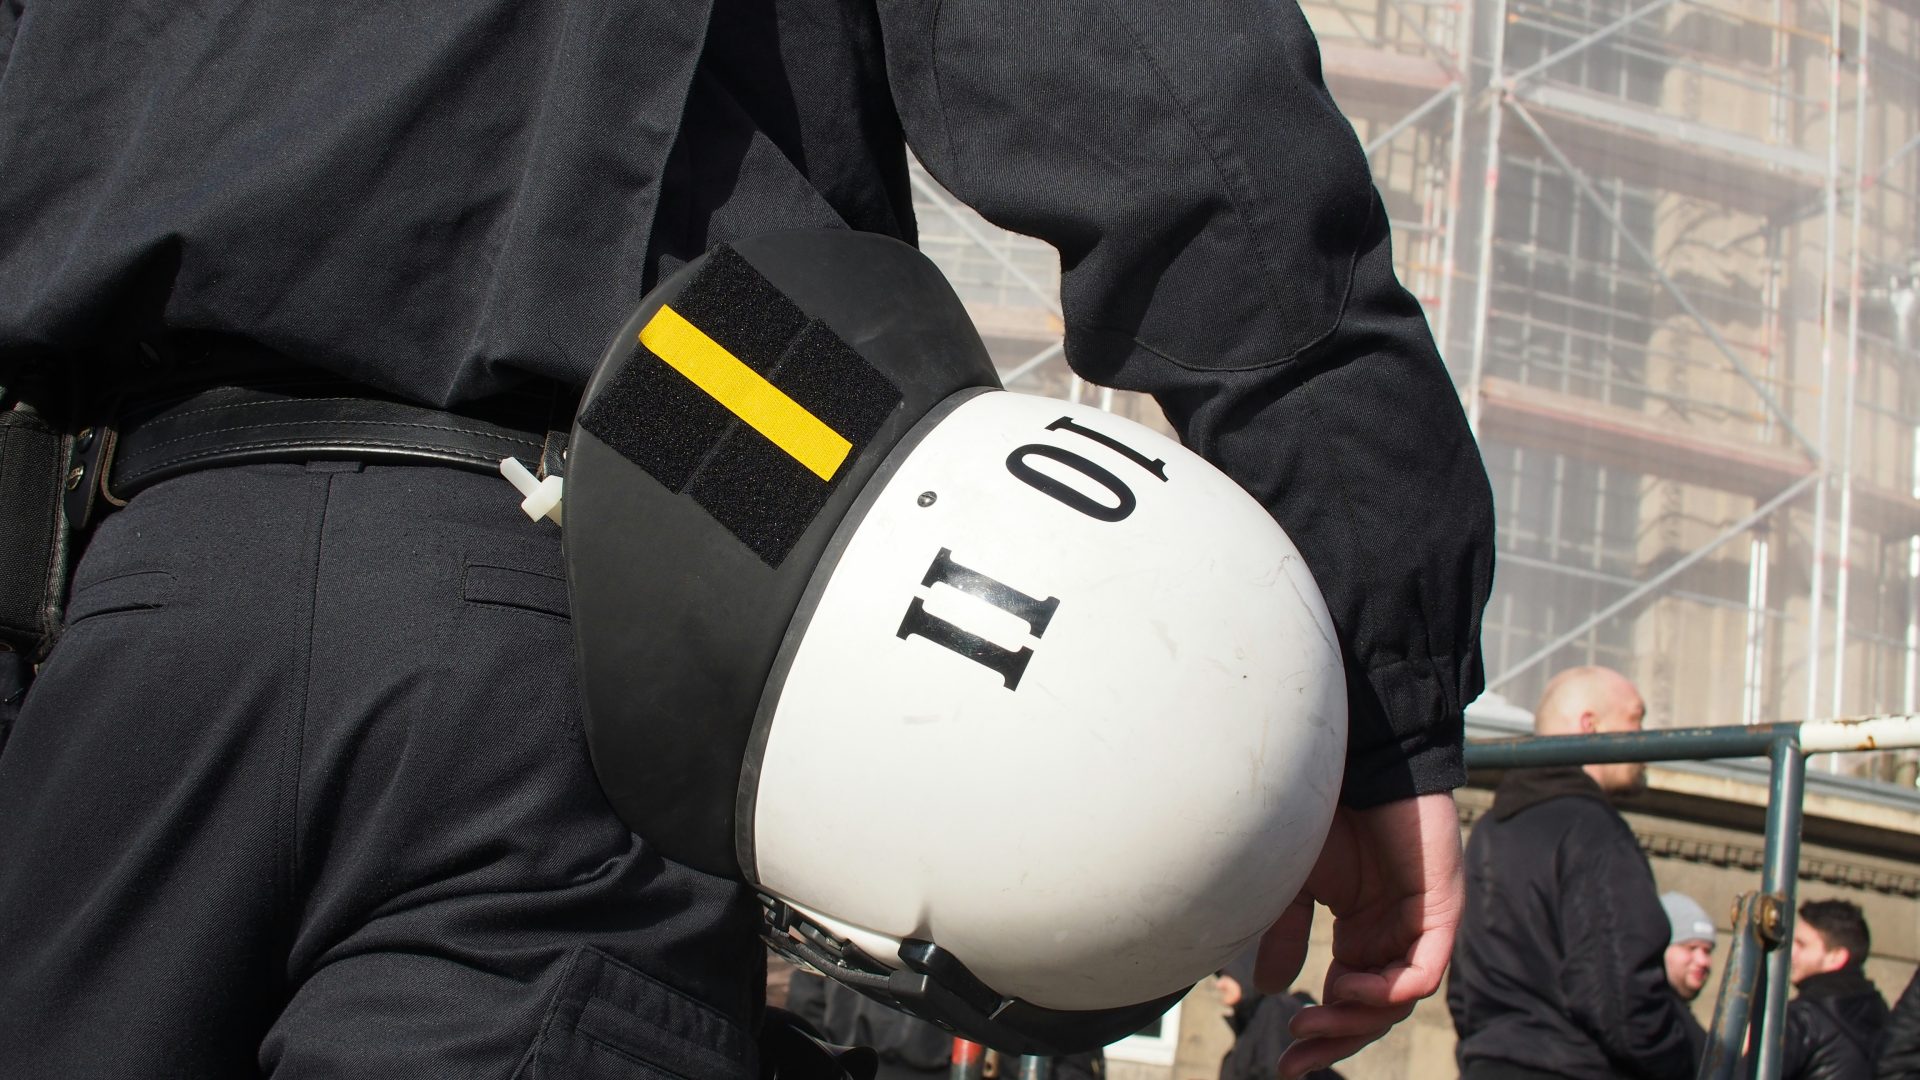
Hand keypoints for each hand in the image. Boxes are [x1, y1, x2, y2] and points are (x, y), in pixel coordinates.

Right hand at [1252, 792, 1463, 1078]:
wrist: (1350, 765)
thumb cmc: (1320, 813)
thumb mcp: (1294, 887)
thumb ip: (1287, 937)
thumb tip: (1270, 989)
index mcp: (1364, 932)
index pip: (1352, 1001)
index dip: (1323, 1034)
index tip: (1285, 1060)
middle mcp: (1395, 935)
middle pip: (1376, 1012)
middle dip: (1336, 1040)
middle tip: (1296, 1058)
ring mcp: (1420, 924)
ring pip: (1398, 1001)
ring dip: (1355, 1019)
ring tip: (1314, 1016)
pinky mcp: (1440, 910)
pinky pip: (1424, 971)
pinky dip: (1388, 990)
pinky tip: (1350, 987)